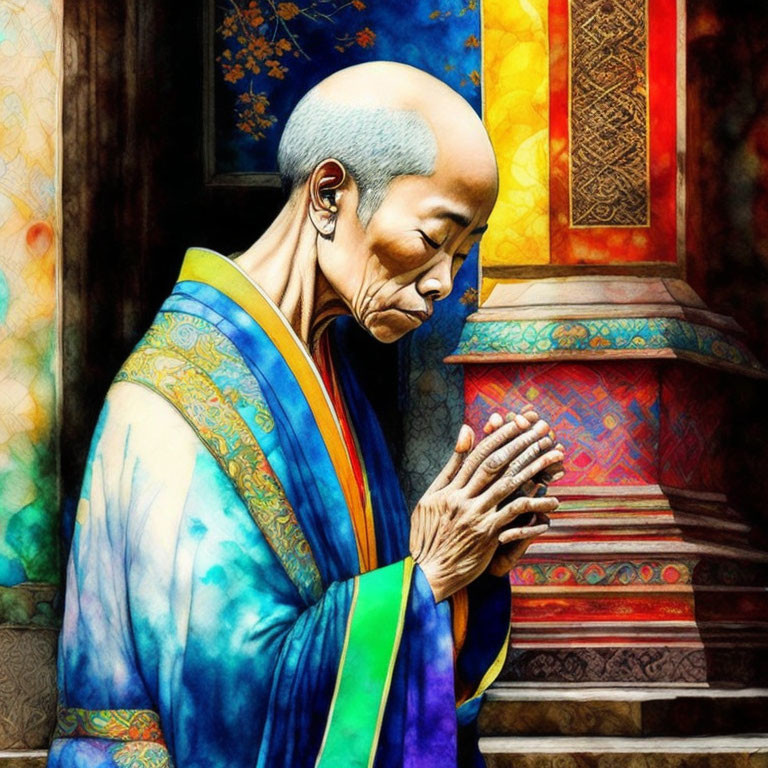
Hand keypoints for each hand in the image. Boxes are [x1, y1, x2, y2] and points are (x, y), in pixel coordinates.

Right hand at [409, 412, 562, 601]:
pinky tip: (551, 497)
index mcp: (448, 489)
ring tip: (553, 454)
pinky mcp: (488, 535)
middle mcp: (463, 499)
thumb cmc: (427, 536)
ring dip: (534, 467)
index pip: (478, 455)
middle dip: (522, 443)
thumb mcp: (430, 499)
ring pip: (510, 485)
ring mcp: (476, 517)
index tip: (519, 422)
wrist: (427, 574)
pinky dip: (534, 504)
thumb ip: (450, 467)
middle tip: (542, 429)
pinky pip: (515, 515)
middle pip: (497, 465)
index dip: (500, 437)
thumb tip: (466, 430)